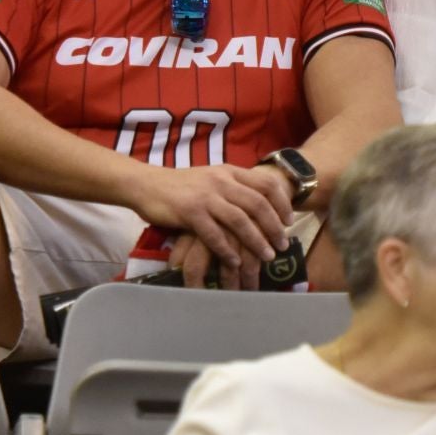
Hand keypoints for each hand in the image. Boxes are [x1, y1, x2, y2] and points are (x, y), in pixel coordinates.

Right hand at [129, 164, 294, 289]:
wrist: (146, 184)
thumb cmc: (181, 185)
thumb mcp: (212, 177)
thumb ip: (233, 186)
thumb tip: (260, 205)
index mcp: (229, 171)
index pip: (265, 183)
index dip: (281, 202)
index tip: (289, 220)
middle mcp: (220, 181)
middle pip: (257, 204)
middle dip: (274, 227)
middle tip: (283, 244)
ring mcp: (205, 196)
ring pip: (240, 220)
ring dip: (256, 241)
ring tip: (267, 256)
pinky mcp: (189, 212)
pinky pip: (214, 234)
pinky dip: (227, 250)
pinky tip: (235, 262)